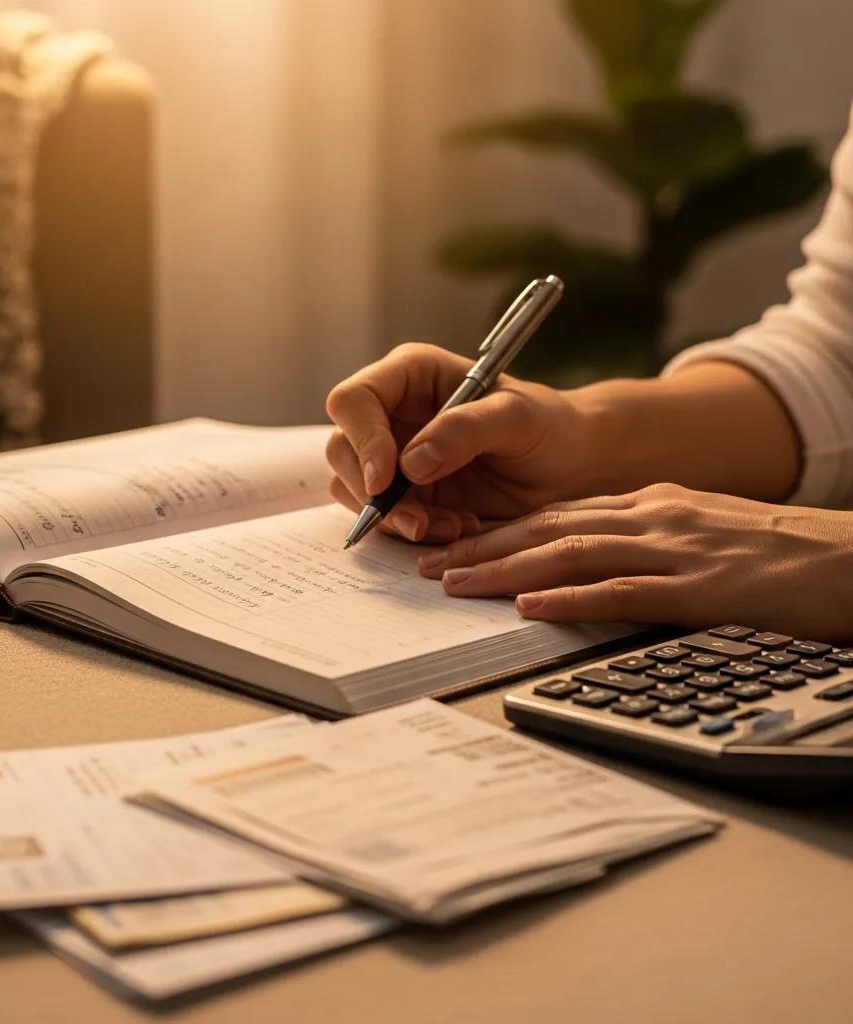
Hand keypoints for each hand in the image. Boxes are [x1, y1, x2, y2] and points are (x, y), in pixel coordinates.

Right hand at [325, 343, 593, 543]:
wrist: (570, 469)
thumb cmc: (550, 428)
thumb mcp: (519, 418)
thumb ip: (467, 429)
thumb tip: (411, 463)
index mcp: (411, 375)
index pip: (355, 399)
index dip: (362, 438)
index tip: (387, 479)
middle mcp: (392, 413)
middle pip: (343, 449)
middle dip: (373, 492)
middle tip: (418, 522)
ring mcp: (393, 457)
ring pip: (355, 489)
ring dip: (395, 518)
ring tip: (452, 526)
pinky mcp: (404, 495)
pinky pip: (383, 518)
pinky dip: (411, 532)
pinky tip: (455, 529)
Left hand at [418, 483, 852, 640]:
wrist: (850, 556)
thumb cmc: (777, 550)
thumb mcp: (700, 529)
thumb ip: (645, 538)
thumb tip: (589, 560)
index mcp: (649, 504)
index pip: (557, 514)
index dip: (499, 530)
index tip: (455, 545)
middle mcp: (652, 518)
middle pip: (549, 527)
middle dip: (483, 546)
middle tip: (430, 564)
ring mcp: (674, 551)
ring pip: (570, 553)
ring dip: (507, 570)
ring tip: (456, 583)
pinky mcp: (701, 589)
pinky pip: (624, 592)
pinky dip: (572, 599)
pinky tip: (532, 607)